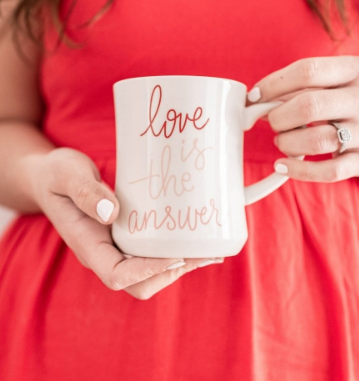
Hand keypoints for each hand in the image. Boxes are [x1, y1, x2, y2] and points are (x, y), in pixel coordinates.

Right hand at [29, 148, 222, 298]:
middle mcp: (102, 253)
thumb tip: (112, 213)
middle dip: (171, 273)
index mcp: (86, 244)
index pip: (117, 274)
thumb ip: (85, 192)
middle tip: (202, 254)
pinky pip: (150, 254)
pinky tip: (194, 240)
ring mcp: (114, 247)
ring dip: (178, 266)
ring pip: (148, 273)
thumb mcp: (66, 174)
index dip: (147, 271)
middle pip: (138, 283)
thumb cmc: (56, 174)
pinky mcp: (124, 237)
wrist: (50, 177)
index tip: (176, 256)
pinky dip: (174, 252)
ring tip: (208, 251)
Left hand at [247, 56, 358, 181]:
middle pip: (308, 106)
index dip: (273, 84)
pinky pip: (329, 171)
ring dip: (288, 143)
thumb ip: (303, 86)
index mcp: (354, 70)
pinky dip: (299, 171)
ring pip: (317, 140)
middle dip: (279, 117)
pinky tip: (282, 166)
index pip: (307, 71)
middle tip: (273, 121)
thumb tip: (258, 103)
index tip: (254, 96)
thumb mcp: (338, 80)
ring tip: (282, 141)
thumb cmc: (350, 97)